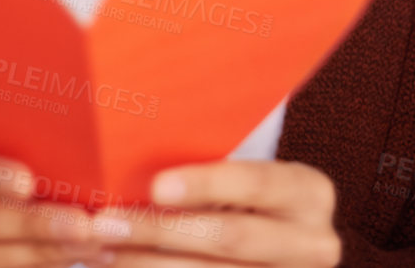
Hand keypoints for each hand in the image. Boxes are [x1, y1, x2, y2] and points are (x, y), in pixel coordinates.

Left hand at [91, 160, 341, 267]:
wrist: (272, 242)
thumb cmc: (242, 195)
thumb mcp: (242, 175)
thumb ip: (206, 164)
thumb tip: (131, 156)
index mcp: (309, 193)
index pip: (259, 183)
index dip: (208, 184)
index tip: (156, 186)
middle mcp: (313, 243)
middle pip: (231, 239)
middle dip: (161, 231)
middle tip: (105, 224)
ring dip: (147, 265)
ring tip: (101, 251)